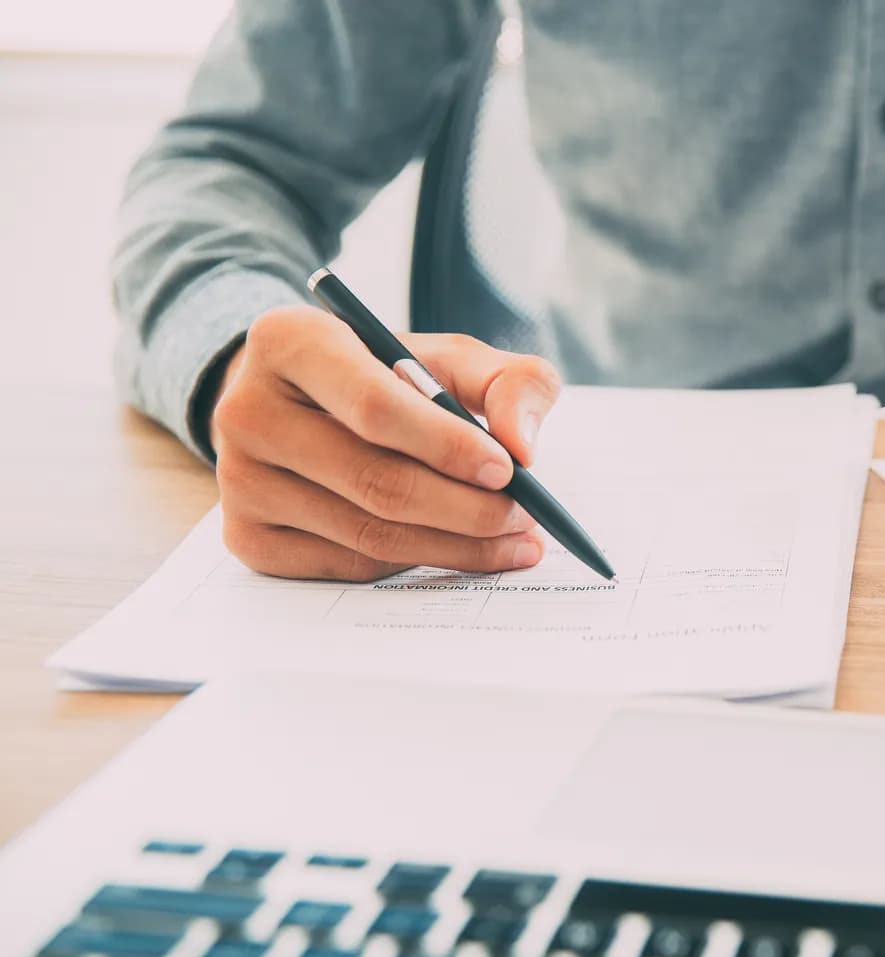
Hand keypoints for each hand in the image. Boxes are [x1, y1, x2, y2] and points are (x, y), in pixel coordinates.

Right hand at [211, 304, 561, 579]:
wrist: (302, 404)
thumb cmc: (386, 376)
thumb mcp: (450, 357)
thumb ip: (508, 382)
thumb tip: (523, 446)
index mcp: (289, 341)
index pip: (374, 406)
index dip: (447, 444)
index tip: (508, 470)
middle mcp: (245, 410)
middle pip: (374, 481)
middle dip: (466, 508)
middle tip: (526, 517)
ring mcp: (238, 481)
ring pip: (366, 534)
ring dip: (454, 546)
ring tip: (512, 540)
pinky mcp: (246, 537)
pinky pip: (348, 566)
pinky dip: (413, 564)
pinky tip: (456, 550)